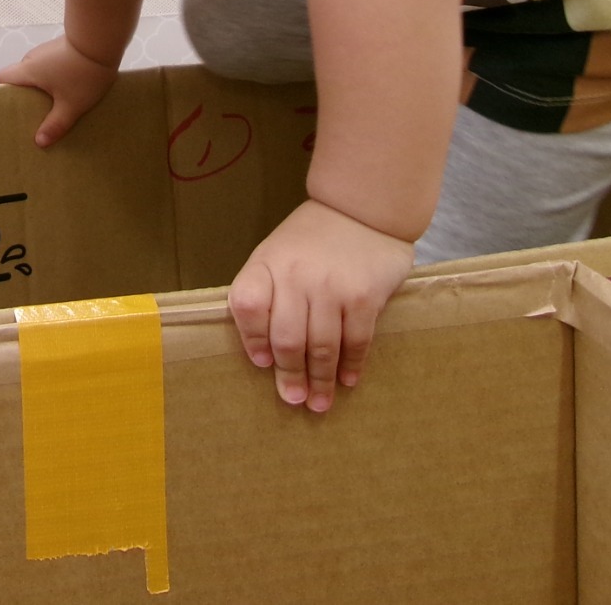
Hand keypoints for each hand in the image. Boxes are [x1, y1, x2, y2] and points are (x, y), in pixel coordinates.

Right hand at [0, 34, 117, 146]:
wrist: (103, 41)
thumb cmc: (81, 74)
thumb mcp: (71, 105)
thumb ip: (55, 125)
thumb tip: (39, 142)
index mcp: (27, 70)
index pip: (2, 78)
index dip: (5, 93)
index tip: (16, 109)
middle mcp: (33, 57)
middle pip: (21, 77)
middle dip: (28, 95)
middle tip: (38, 113)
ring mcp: (48, 50)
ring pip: (38, 71)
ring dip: (44, 86)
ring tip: (57, 103)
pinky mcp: (62, 47)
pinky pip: (51, 65)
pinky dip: (55, 77)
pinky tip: (70, 87)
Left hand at [228, 198, 415, 412]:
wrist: (362, 207)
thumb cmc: (313, 237)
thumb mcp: (277, 252)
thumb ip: (268, 290)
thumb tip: (266, 349)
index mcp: (267, 263)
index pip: (246, 306)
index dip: (251, 339)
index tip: (261, 363)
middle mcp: (296, 276)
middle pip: (285, 338)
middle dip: (289, 375)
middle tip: (293, 399)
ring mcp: (331, 287)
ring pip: (320, 347)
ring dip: (319, 381)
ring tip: (319, 402)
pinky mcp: (364, 297)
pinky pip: (355, 341)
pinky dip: (351, 365)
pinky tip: (348, 380)